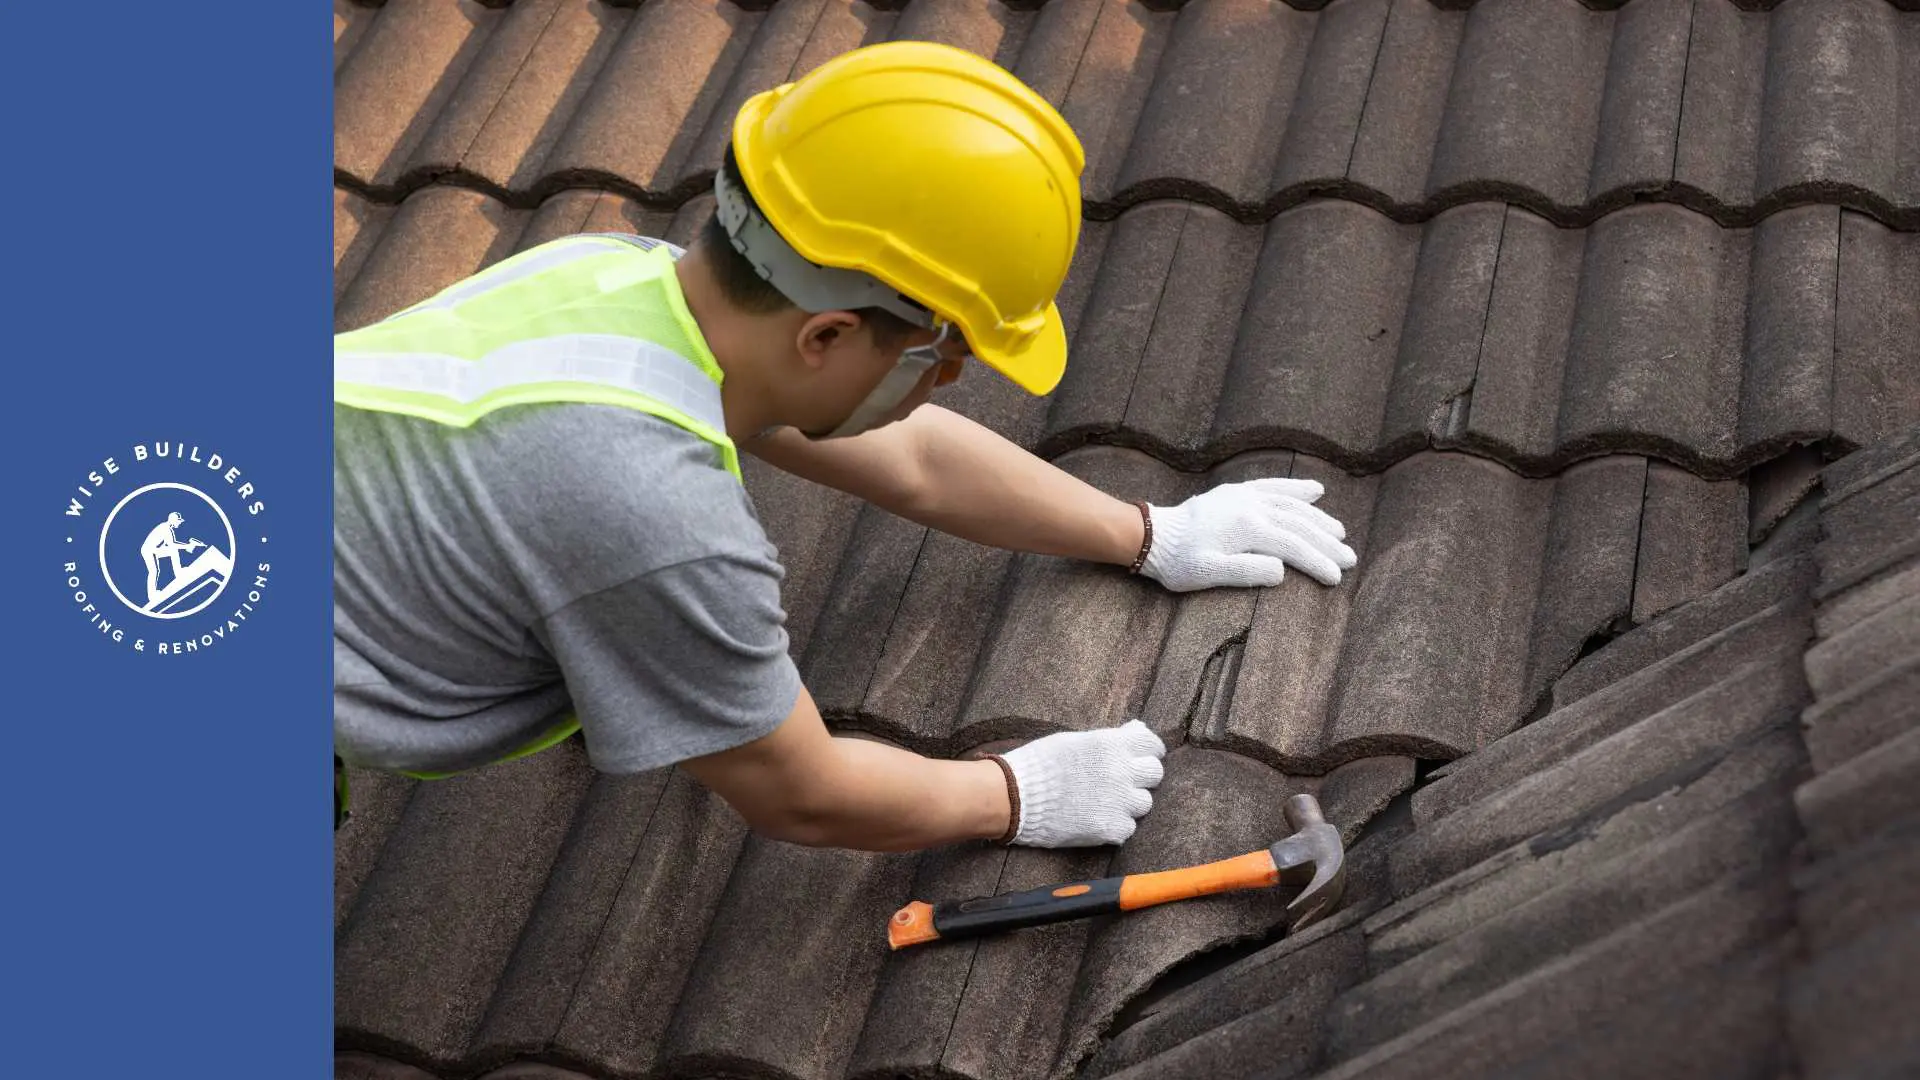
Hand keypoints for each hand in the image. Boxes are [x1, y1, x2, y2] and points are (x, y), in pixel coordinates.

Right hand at [999, 719, 1165, 846]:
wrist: (1015, 796)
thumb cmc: (1040, 763)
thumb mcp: (1076, 740)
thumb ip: (1110, 738)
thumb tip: (1138, 729)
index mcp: (1112, 745)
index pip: (1152, 745)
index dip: (1149, 751)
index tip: (1142, 757)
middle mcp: (1121, 771)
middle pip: (1154, 774)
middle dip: (1142, 776)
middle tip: (1124, 781)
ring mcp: (1118, 802)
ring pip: (1144, 803)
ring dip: (1129, 802)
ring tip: (1106, 801)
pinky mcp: (1110, 828)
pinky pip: (1128, 827)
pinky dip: (1116, 824)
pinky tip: (1097, 817)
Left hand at [1140, 478, 1356, 591]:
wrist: (1153, 536)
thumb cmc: (1179, 561)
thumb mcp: (1208, 574)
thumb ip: (1245, 571)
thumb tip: (1282, 570)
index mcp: (1247, 528)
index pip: (1293, 546)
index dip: (1317, 561)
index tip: (1336, 578)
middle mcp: (1251, 506)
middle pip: (1298, 524)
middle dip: (1326, 542)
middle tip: (1350, 559)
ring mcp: (1245, 496)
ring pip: (1291, 505)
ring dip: (1318, 518)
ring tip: (1340, 532)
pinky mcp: (1237, 492)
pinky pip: (1273, 486)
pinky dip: (1296, 488)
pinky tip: (1316, 491)